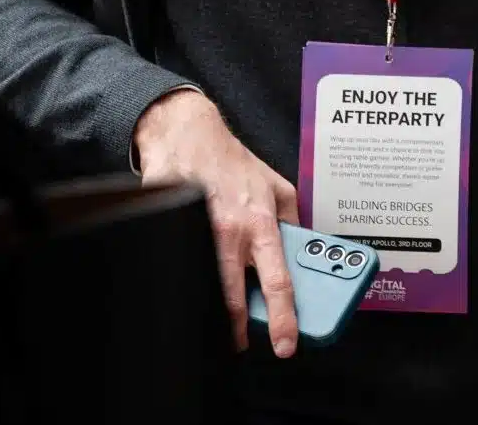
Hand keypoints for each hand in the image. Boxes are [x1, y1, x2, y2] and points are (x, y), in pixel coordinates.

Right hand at [135, 90, 300, 356]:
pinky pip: (181, 264)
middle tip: (243, 342)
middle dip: (239, 329)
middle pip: (235, 297)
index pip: (278, 281)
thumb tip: (304, 246)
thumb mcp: (278, 185)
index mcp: (260, 223)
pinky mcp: (173, 226)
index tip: (286, 343)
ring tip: (221, 319)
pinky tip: (193, 279)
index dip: (283, 319)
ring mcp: (198, 232)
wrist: (187, 134)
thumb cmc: (231, 160)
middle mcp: (230, 231)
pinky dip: (188, 278)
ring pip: (208, 286)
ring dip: (215, 308)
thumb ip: (293, 218)